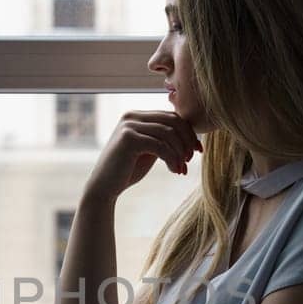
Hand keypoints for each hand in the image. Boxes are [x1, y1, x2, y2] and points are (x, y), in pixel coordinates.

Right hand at [82, 110, 203, 203]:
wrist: (104, 187)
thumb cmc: (128, 170)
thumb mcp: (149, 150)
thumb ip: (163, 138)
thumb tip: (191, 133)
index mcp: (137, 115)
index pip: (172, 116)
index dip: (189, 132)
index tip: (198, 151)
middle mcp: (132, 116)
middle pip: (173, 120)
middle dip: (187, 141)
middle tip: (190, 160)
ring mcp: (129, 126)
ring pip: (169, 133)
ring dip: (180, 152)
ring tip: (182, 169)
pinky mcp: (128, 139)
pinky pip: (160, 145)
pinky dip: (172, 159)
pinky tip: (175, 171)